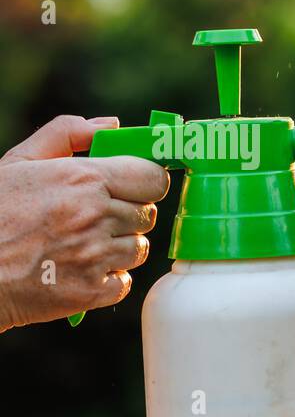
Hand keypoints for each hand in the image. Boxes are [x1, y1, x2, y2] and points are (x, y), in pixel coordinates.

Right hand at [0, 115, 170, 330]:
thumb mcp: (20, 162)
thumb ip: (66, 134)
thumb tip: (113, 125)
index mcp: (84, 179)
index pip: (154, 179)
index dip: (147, 182)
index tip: (134, 187)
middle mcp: (96, 216)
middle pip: (148, 215)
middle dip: (128, 214)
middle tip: (94, 217)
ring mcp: (96, 256)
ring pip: (138, 249)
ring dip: (118, 246)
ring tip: (81, 243)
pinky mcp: (91, 291)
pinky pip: (123, 282)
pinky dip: (106, 278)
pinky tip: (77, 268)